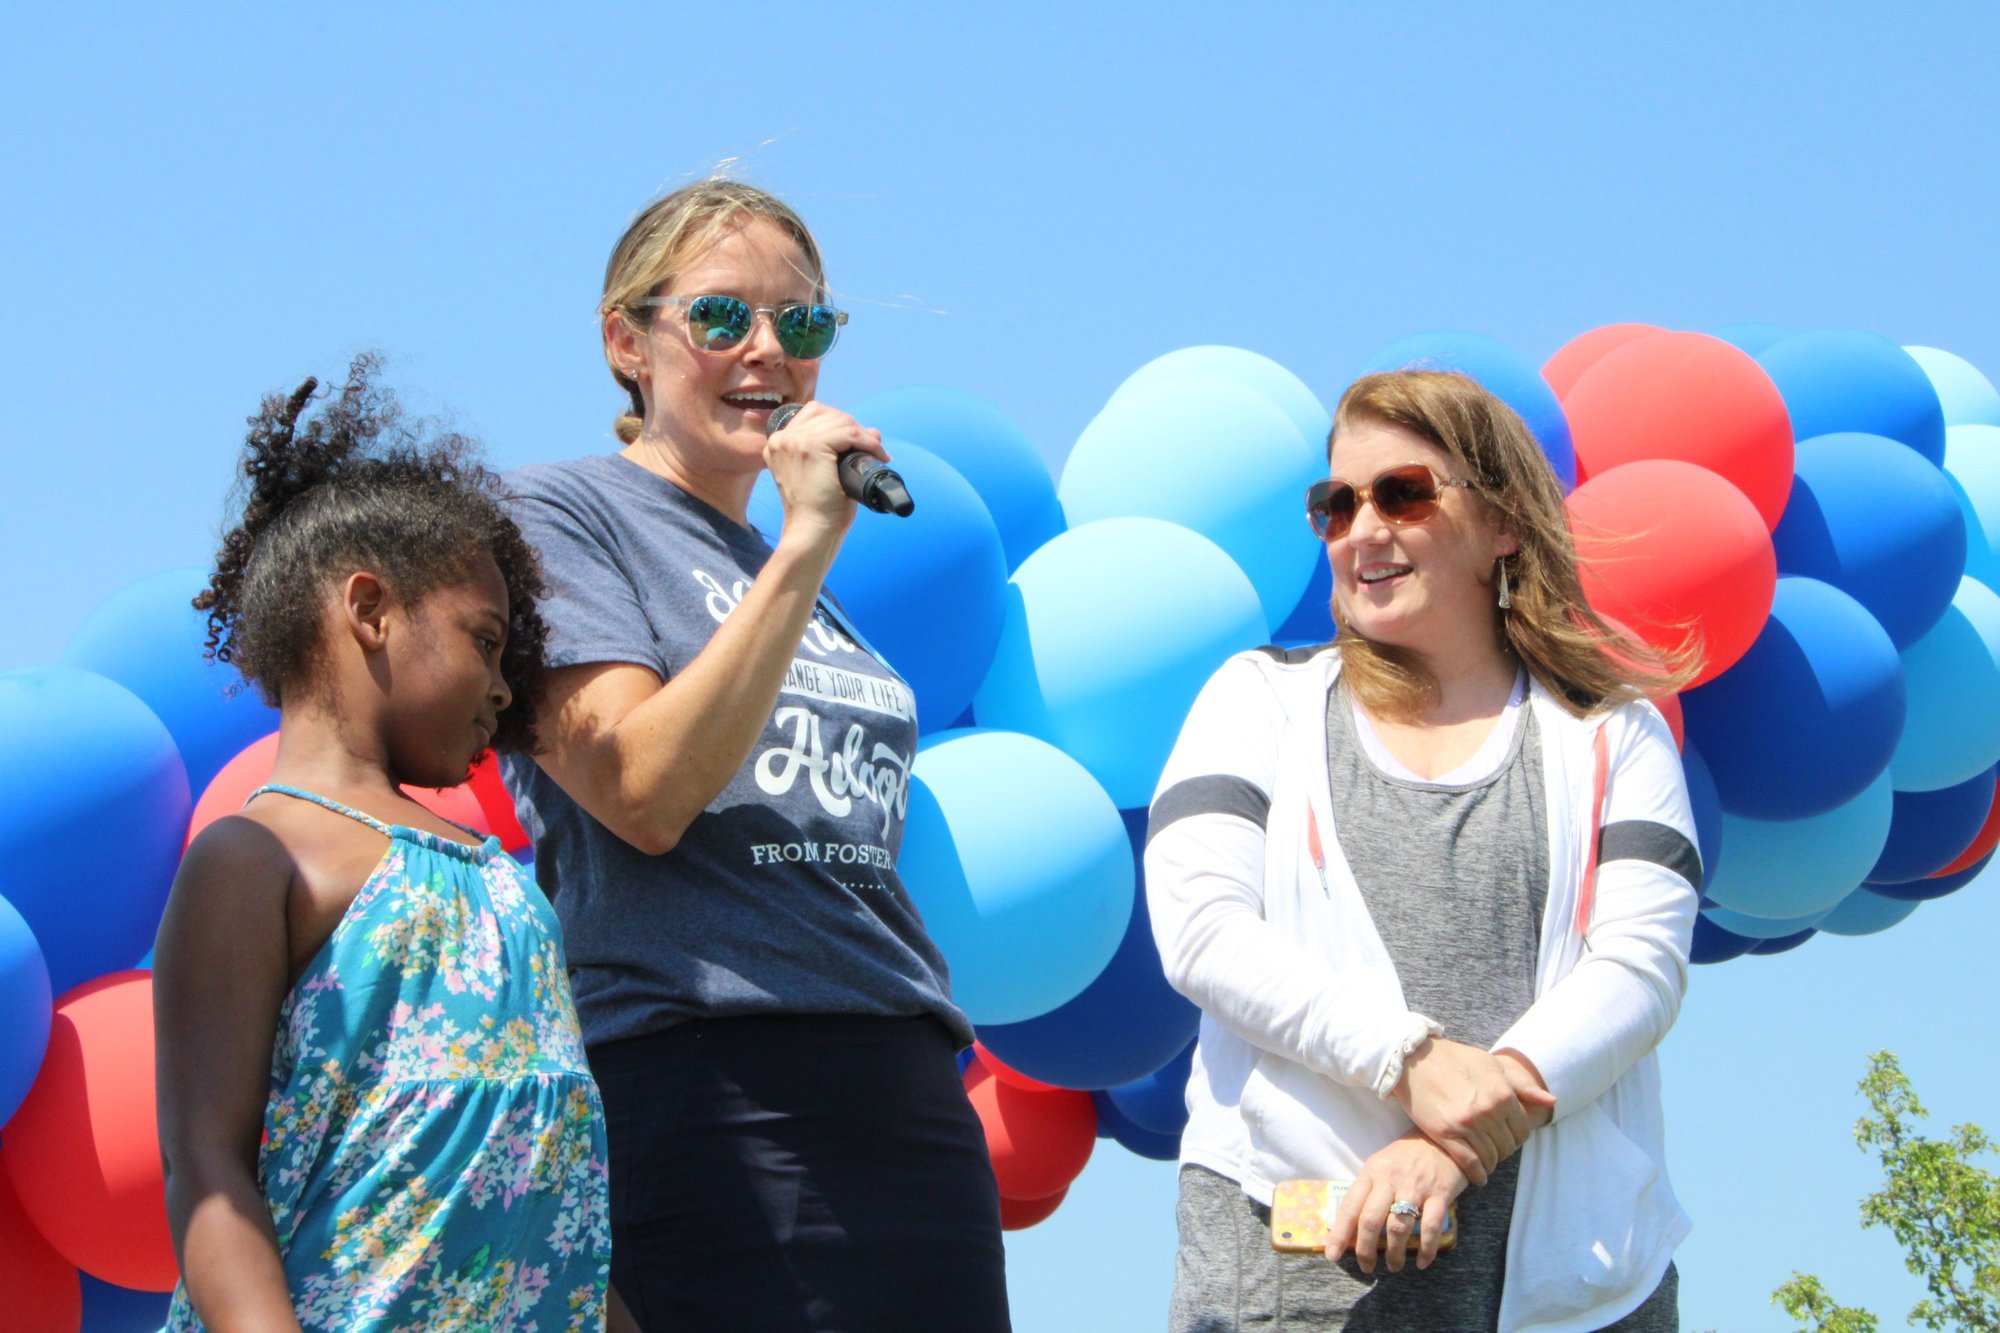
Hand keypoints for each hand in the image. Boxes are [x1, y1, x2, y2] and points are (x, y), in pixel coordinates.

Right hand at [763, 401, 885, 542]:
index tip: (858, 442)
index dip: (840, 424)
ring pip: (840, 421)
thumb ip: (840, 450)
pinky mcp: (811, 447)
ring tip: (876, 453)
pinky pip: (849, 433)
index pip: (813, 415)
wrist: (811, 532)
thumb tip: (873, 431)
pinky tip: (878, 455)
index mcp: (778, 444)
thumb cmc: (818, 510)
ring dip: (863, 435)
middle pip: (827, 413)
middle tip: (871, 448)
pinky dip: (868, 442)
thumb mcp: (823, 474)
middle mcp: (781, 439)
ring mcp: (794, 441)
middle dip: (853, 427)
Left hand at [1325, 1131, 1468, 1272]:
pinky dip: (1425, 1249)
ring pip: (1398, 1227)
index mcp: (1372, 1172)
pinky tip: (1421, 1262)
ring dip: (1394, 1253)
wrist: (1444, 1137)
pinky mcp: (1440, 1193)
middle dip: (1365, 1250)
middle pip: (1371, 1220)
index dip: (1339, 1233)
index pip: (1349, 1206)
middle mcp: (1391, 1179)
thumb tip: (1352, 1224)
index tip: (1332, 1255)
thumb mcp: (1382, 1164)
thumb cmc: (1408, 1155)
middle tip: (1366, 1267)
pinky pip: (1430, 1226)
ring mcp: (1416, 1186)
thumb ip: (1369, 1190)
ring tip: (1394, 1266)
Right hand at [1394, 1037, 1553, 1184]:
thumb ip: (1523, 1085)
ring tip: (1485, 1163)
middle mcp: (1488, 1111)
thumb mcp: (1493, 1065)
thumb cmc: (1456, 1059)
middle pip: (1507, 1147)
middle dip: (1503, 1151)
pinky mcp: (1446, 1134)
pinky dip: (1476, 1175)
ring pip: (1490, 1157)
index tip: (1506, 1139)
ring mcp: (1467, 1124)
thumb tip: (1552, 1101)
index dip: (1516, 1138)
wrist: (1416, 1058)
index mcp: (1503, 1094)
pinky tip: (1477, 1177)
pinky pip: (1469, 1163)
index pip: (1522, 1131)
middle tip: (1494, 1151)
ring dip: (1490, 1164)